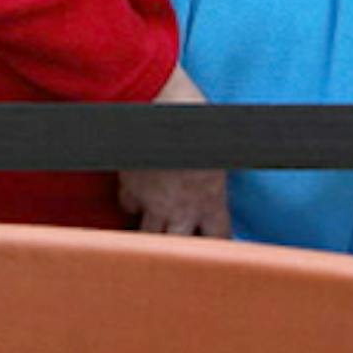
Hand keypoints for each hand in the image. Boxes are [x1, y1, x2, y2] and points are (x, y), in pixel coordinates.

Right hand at [118, 67, 226, 236]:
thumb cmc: (197, 120)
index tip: (216, 245)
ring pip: (149, 235)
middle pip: (179, 248)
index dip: (218, 245)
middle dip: (181, 249)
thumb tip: (224, 171)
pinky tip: (138, 198)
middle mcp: (181, 208)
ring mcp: (152, 200)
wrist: (158, 103)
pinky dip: (133, 205)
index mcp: (210, 200)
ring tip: (157, 230)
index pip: (219, 239)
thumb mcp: (221, 149)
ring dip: (154, 233)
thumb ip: (218, 172)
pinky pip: (129, 206)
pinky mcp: (130, 186)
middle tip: (182, 245)